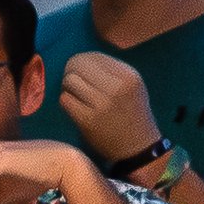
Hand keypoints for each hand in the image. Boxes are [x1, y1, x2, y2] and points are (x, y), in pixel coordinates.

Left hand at [58, 53, 160, 170]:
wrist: (138, 147)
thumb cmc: (132, 114)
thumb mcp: (132, 86)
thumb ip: (111, 71)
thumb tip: (79, 60)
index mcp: (129, 76)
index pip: (94, 56)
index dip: (82, 61)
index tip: (81, 71)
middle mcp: (117, 87)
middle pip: (78, 65)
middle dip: (71, 71)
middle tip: (73, 82)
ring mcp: (102, 105)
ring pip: (69, 81)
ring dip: (68, 87)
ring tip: (75, 95)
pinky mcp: (88, 121)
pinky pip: (65, 100)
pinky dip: (66, 101)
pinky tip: (75, 107)